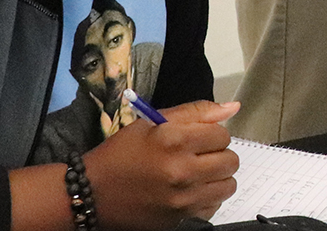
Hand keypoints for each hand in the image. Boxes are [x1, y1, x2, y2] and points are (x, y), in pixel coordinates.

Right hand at [87, 100, 240, 229]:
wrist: (93, 193)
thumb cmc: (122, 154)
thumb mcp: (153, 122)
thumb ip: (196, 112)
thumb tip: (233, 107)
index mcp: (175, 140)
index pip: (222, 134)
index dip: (211, 134)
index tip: (198, 139)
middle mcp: (182, 170)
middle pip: (230, 160)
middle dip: (218, 155)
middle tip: (198, 156)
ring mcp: (183, 198)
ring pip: (228, 184)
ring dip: (217, 177)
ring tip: (197, 173)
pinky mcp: (181, 219)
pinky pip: (215, 206)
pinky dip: (207, 198)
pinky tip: (189, 191)